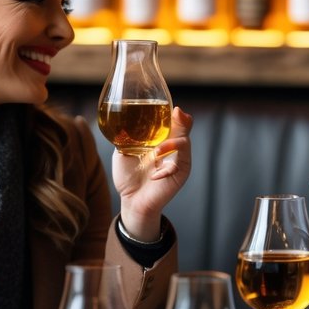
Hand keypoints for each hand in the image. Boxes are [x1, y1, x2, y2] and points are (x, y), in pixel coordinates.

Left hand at [115, 106, 193, 240]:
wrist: (132, 201)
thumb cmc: (128, 177)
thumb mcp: (124, 152)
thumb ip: (127, 137)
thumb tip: (125, 121)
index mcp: (161, 140)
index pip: (172, 122)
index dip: (174, 114)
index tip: (172, 108)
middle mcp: (173, 148)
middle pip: (184, 128)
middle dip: (182, 120)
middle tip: (177, 113)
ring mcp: (178, 160)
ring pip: (185, 143)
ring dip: (171, 144)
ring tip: (157, 152)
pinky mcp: (180, 174)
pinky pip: (178, 165)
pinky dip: (165, 168)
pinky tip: (154, 175)